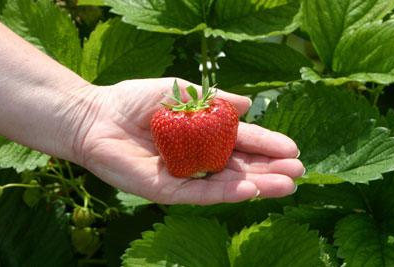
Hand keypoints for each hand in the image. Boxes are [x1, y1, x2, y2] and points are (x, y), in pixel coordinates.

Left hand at [71, 78, 303, 204]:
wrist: (96, 116)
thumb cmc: (134, 100)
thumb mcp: (180, 90)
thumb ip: (214, 100)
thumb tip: (249, 104)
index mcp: (203, 133)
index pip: (241, 141)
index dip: (266, 144)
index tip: (292, 149)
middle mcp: (198, 157)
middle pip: (239, 166)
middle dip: (269, 169)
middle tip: (298, 171)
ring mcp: (184, 175)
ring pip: (225, 183)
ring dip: (257, 185)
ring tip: (287, 184)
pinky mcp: (167, 188)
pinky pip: (199, 192)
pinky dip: (224, 192)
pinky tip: (250, 189)